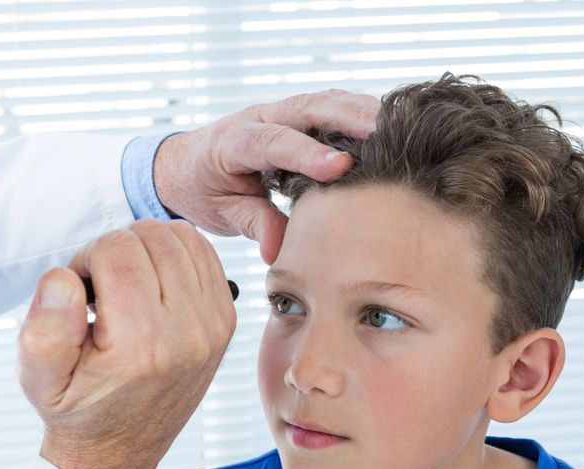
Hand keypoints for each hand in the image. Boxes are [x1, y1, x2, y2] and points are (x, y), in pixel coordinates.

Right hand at [17, 220, 236, 468]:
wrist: (117, 452)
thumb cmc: (76, 409)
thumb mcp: (37, 378)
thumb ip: (43, 327)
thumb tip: (66, 278)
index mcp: (143, 346)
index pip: (117, 250)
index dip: (86, 258)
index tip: (80, 294)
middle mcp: (189, 334)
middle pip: (153, 236)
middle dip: (117, 249)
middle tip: (101, 288)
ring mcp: (214, 327)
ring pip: (183, 237)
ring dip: (147, 248)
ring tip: (125, 285)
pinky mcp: (225, 322)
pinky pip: (205, 255)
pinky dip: (175, 256)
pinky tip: (151, 285)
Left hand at [153, 89, 379, 263]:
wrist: (186, 166)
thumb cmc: (203, 190)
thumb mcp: (222, 213)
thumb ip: (254, 225)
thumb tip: (278, 252)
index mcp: (233, 142)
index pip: (273, 142)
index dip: (307, 154)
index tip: (339, 168)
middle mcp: (259, 118)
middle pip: (307, 107)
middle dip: (346, 118)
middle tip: (384, 133)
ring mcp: (280, 113)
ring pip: (324, 101)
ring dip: (359, 111)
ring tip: (397, 127)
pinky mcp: (297, 118)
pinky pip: (331, 108)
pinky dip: (358, 114)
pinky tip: (388, 128)